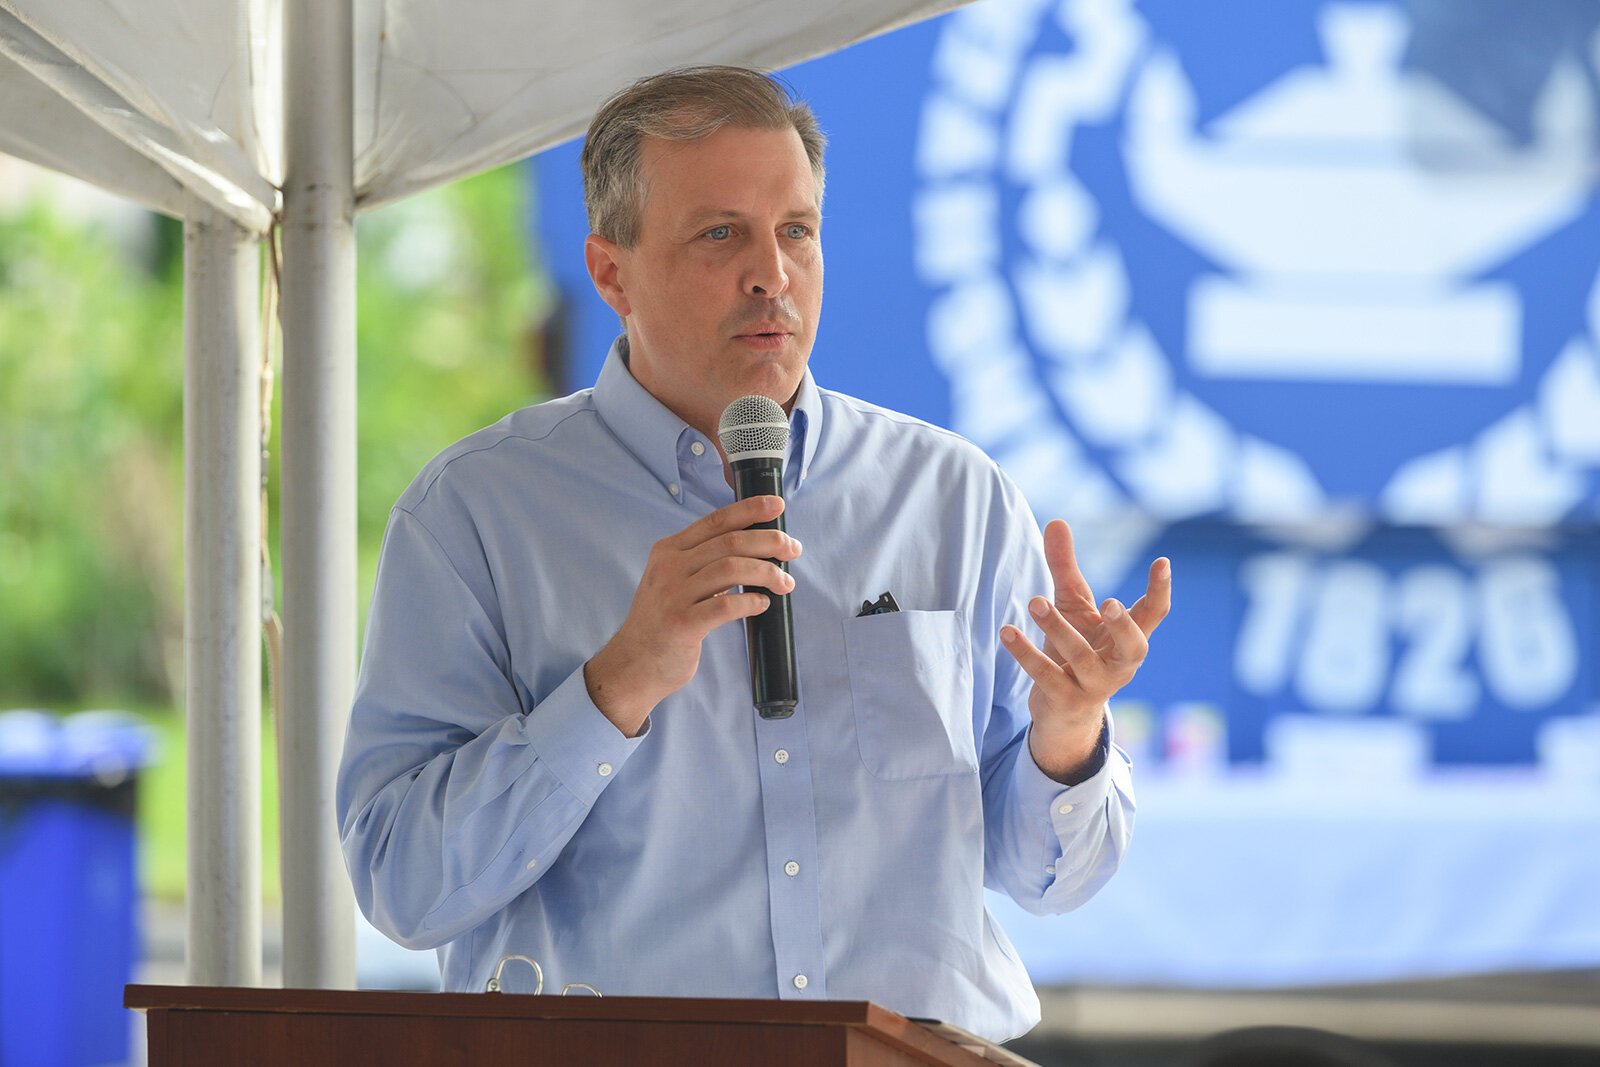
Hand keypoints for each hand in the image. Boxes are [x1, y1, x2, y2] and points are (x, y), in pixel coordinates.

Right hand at [584, 495, 801, 736]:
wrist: (633, 663)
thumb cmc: (663, 621)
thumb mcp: (673, 580)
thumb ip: (702, 561)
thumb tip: (753, 548)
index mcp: (669, 550)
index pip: (716, 521)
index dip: (749, 509)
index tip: (777, 506)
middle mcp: (670, 567)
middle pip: (730, 542)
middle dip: (769, 541)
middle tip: (793, 549)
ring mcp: (674, 595)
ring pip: (732, 569)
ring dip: (767, 573)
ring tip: (785, 583)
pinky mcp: (682, 624)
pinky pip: (726, 606)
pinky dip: (751, 603)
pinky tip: (762, 605)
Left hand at [1000, 520, 1170, 782]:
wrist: (1063, 711)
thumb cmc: (1075, 650)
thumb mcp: (1073, 607)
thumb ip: (1066, 568)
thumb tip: (1056, 521)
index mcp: (1128, 639)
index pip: (1154, 615)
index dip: (1160, 590)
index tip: (1162, 562)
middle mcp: (1119, 664)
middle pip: (1133, 646)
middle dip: (1123, 626)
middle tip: (1109, 601)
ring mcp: (1095, 685)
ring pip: (1081, 658)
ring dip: (1057, 629)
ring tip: (1035, 601)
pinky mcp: (1065, 700)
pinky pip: (1046, 676)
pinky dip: (1025, 654)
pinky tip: (1006, 631)